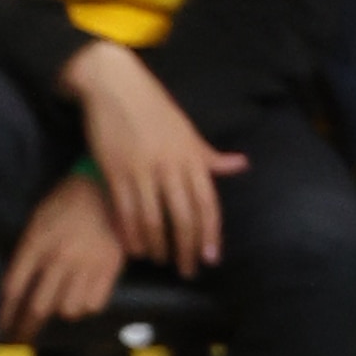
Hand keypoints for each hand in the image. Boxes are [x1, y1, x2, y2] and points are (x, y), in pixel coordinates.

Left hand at [0, 169, 131, 336]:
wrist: (102, 186)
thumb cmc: (64, 203)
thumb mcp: (36, 222)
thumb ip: (25, 256)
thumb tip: (14, 295)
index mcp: (36, 242)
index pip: (13, 289)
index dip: (5, 314)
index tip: (1, 329)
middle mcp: (60, 256)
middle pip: (38, 307)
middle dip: (25, 329)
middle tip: (20, 339)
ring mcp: (86, 263)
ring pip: (68, 310)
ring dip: (60, 312)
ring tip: (58, 303)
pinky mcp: (110, 267)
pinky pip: (93, 304)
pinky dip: (85, 306)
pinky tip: (81, 296)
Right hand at [66, 38, 244, 276]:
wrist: (114, 85)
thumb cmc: (153, 108)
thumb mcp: (186, 130)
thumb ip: (209, 156)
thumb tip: (241, 165)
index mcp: (190, 155)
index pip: (207, 202)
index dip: (210, 233)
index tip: (211, 258)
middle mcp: (169, 164)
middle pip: (183, 217)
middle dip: (186, 249)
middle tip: (187, 270)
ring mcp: (141, 169)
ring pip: (153, 220)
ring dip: (158, 246)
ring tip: (161, 261)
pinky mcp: (115, 172)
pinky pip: (126, 212)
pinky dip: (131, 235)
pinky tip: (136, 249)